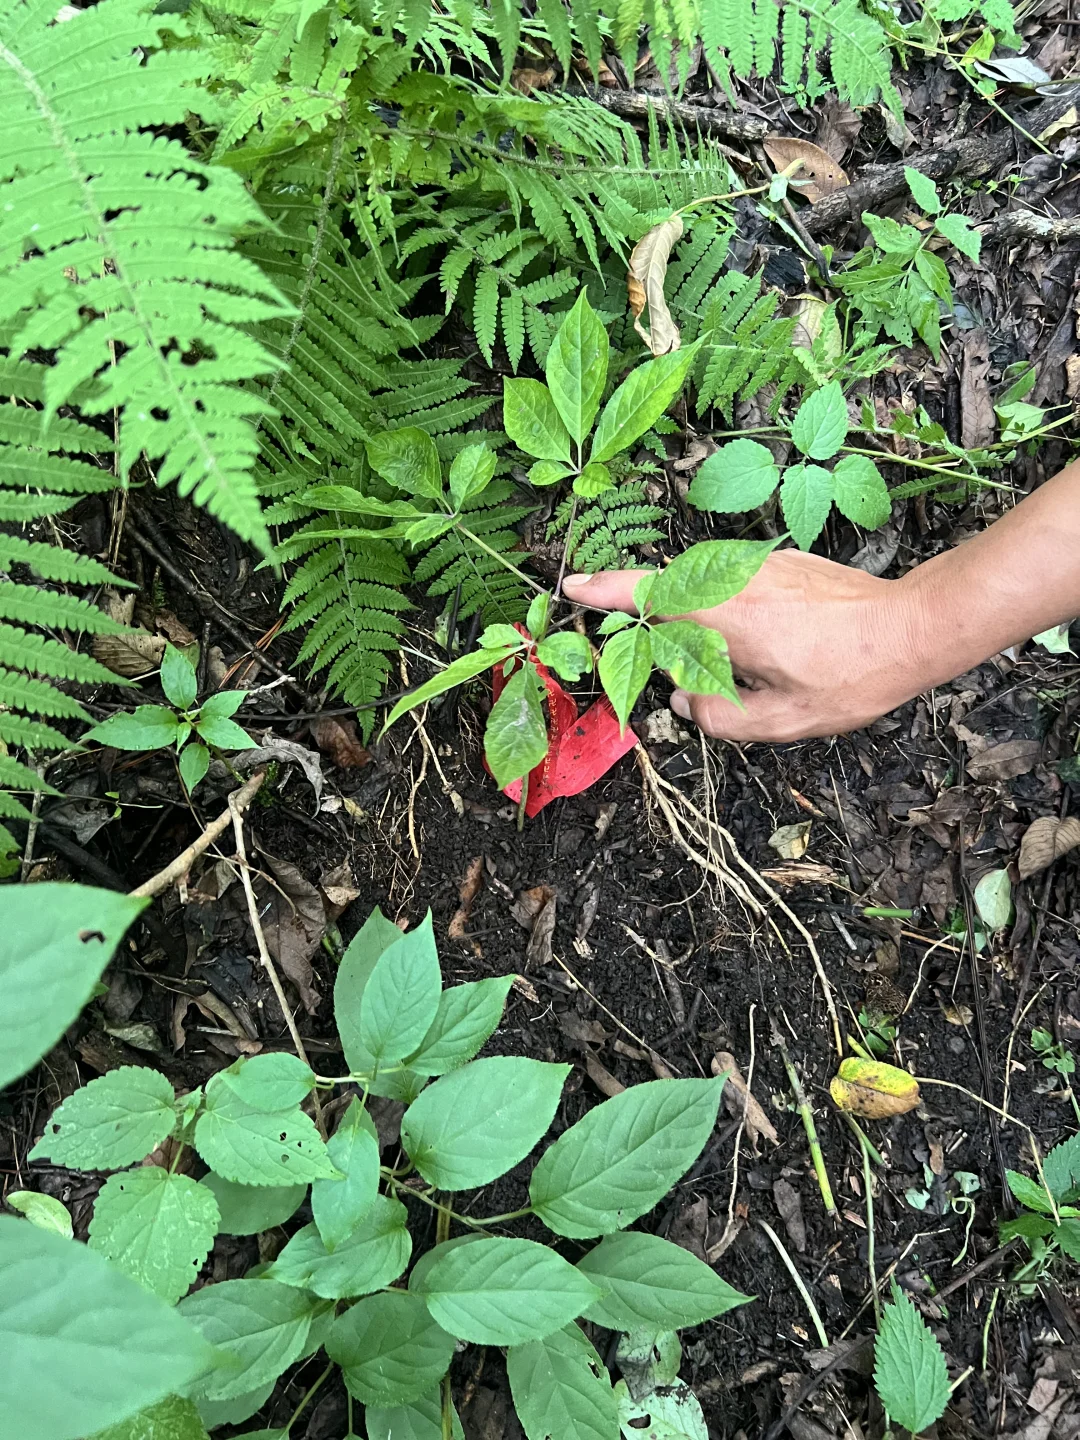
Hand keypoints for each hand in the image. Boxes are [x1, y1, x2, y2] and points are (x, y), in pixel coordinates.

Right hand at [563, 550, 928, 741]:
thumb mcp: (783, 721)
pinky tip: (742, 638)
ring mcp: (761, 567)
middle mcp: (737, 581)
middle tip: (644, 649)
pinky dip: (716, 603)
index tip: (571, 586)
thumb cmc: (852, 676)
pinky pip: (730, 580)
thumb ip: (722, 718)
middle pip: (666, 586)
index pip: (648, 594)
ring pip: (700, 583)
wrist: (913, 627)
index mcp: (727, 617)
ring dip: (684, 610)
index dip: (604, 590)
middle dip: (640, 608)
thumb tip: (686, 701)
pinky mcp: (782, 564)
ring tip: (698, 652)